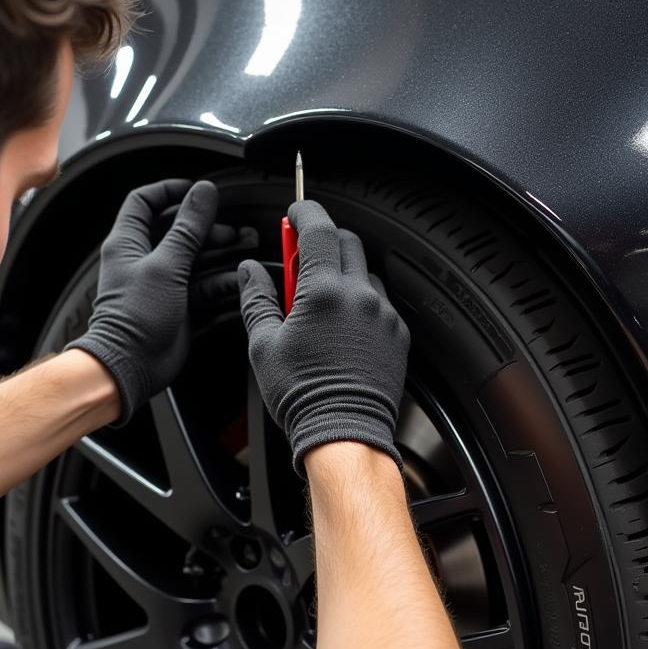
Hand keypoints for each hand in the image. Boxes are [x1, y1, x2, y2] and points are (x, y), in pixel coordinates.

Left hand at [68, 179, 223, 422]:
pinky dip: (222, 284)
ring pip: (197, 259)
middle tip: (232, 229)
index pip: (144, 202)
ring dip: (221, 254)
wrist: (129, 366)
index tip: (197, 191)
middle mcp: (144, 261)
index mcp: (128, 242)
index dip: (170, 191)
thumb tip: (203, 193)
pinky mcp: (179, 307)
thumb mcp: (166, 265)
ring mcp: (163, 285)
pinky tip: (238, 282)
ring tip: (246, 248)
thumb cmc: (133, 318)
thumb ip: (188, 228)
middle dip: (208, 226)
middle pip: (178, 230)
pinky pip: (205, 289)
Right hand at [238, 200, 410, 475]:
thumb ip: (256, 299)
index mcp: (323, 291)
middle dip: (322, 240)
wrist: (344, 435)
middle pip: (346, 241)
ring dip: (343, 271)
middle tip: (299, 258)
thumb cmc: (302, 395)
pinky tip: (342, 324)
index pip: (317, 228)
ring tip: (320, 300)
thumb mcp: (263, 344)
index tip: (293, 214)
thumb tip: (249, 271)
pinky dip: (361, 300)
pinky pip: (380, 301)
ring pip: (365, 271)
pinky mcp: (397, 334)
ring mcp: (383, 314)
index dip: (303, 213)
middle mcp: (359, 295)